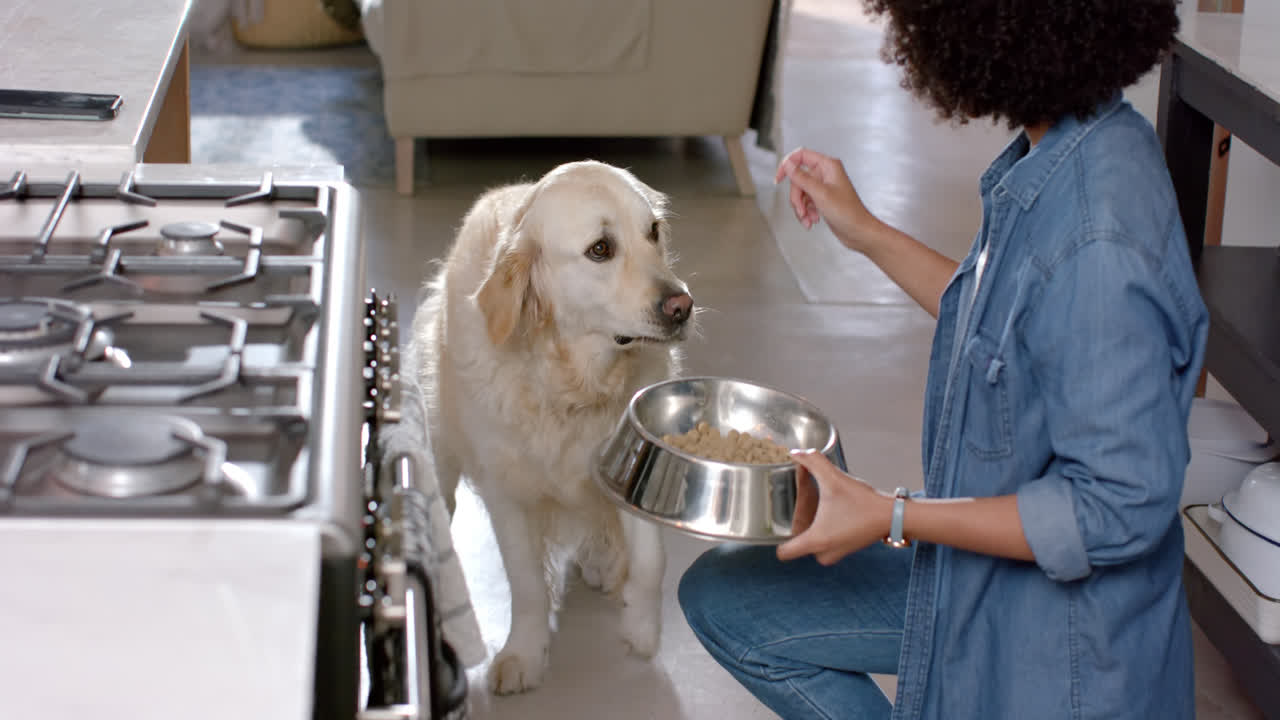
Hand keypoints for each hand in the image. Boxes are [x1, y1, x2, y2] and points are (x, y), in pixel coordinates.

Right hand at [774, 147, 882, 253]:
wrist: (859, 232)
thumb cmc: (848, 213)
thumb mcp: (820, 194)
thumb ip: (802, 178)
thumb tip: (788, 165)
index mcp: (828, 166)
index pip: (800, 156)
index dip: (787, 165)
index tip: (778, 179)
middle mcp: (825, 174)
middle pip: (798, 179)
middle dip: (796, 198)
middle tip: (801, 210)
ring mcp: (823, 187)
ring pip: (800, 193)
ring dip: (801, 208)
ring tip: (808, 220)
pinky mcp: (822, 199)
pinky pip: (805, 203)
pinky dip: (805, 213)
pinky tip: (812, 221)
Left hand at [776, 451, 893, 564]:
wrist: (891, 515)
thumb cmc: (862, 501)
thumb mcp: (834, 478)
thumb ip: (813, 462)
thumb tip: (796, 452)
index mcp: (816, 540)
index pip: (784, 552)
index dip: (778, 536)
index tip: (780, 519)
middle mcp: (823, 553)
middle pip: (797, 541)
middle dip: (800, 522)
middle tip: (807, 502)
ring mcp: (835, 554)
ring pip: (812, 540)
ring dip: (813, 523)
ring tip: (821, 503)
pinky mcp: (844, 550)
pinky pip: (825, 541)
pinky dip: (825, 527)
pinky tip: (832, 510)